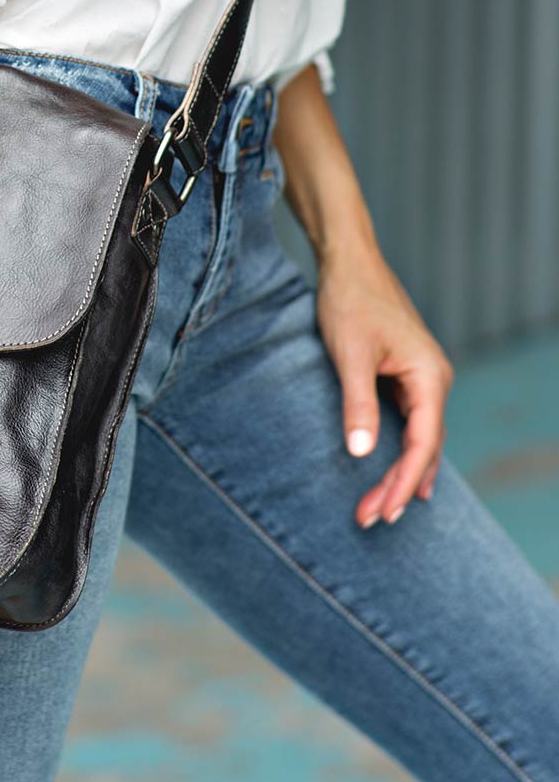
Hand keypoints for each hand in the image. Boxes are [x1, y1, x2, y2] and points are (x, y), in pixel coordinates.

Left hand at [315, 244, 453, 527]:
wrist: (348, 262)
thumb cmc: (349, 302)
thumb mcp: (348, 355)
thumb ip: (356, 404)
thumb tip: (359, 452)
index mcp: (429, 377)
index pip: (423, 443)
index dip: (404, 480)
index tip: (384, 510)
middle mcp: (434, 380)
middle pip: (424, 447)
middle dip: (400, 485)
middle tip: (373, 519)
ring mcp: (422, 377)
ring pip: (419, 437)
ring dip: (401, 472)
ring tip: (383, 508)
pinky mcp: (405, 373)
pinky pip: (411, 422)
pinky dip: (403, 450)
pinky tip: (401, 474)